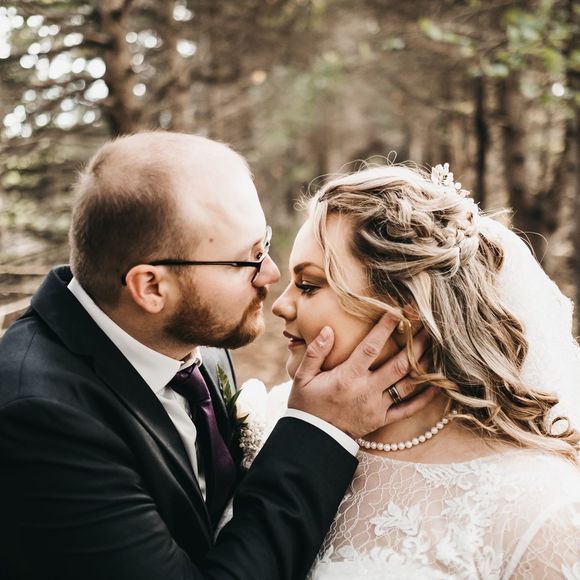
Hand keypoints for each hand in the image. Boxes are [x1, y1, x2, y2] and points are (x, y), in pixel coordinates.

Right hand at [288, 314, 435, 439]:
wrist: (314, 440)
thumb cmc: (307, 405)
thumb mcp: (303, 377)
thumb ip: (316, 352)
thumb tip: (328, 329)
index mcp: (347, 377)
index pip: (370, 347)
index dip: (385, 328)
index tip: (397, 312)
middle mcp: (366, 390)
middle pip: (399, 364)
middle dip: (416, 344)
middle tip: (429, 327)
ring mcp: (377, 406)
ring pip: (408, 384)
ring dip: (424, 366)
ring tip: (438, 349)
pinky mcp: (382, 420)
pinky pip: (408, 409)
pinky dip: (425, 398)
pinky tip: (437, 384)